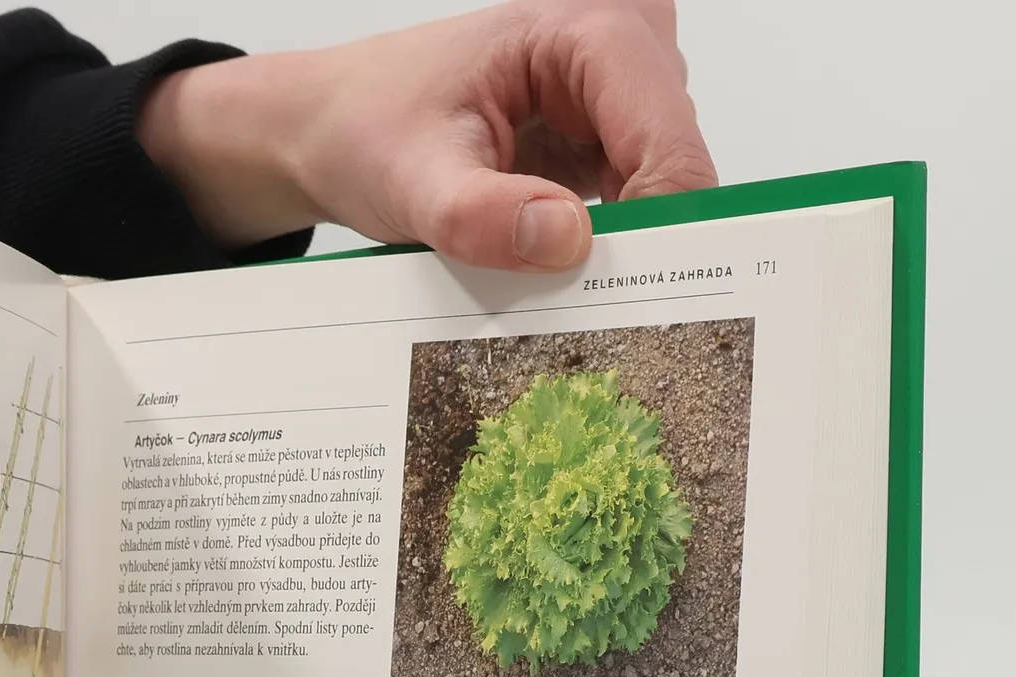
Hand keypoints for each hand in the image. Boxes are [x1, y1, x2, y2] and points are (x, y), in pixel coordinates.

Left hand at [139, 0, 715, 273]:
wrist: (337, 126)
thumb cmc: (368, 131)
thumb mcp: (413, 185)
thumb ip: (483, 217)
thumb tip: (565, 240)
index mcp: (582, 30)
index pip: (667, 137)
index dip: (664, 224)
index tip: (638, 300)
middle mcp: (619, 42)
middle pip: (678, 162)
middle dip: (645, 241)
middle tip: (596, 307)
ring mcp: (619, 88)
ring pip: (667, 183)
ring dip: (626, 245)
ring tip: (568, 283)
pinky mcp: (609, 130)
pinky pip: (641, 195)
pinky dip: (612, 243)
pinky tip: (568, 269)